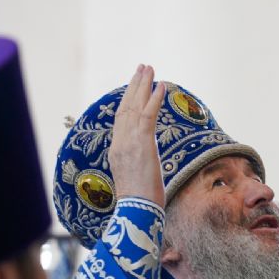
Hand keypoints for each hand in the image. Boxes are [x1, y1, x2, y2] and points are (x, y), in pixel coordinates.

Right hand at [109, 64, 165, 207]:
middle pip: (126, 107)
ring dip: (144, 85)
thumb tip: (146, 164)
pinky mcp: (143, 143)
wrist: (136, 210)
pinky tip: (162, 86)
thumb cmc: (139, 202)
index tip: (135, 87)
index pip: (121, 119)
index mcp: (117, 150)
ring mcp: (129, 141)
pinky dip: (155, 98)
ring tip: (150, 68)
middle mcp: (120, 142)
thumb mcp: (135, 179)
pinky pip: (148, 115)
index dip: (128, 100)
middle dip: (134, 85)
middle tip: (142, 68)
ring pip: (135, 106)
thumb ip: (138, 165)